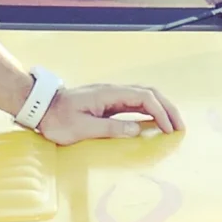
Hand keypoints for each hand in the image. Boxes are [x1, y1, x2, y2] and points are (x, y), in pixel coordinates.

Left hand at [32, 83, 183, 144]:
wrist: (41, 109)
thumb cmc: (58, 120)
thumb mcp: (83, 128)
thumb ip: (111, 129)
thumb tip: (137, 130)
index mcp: (109, 94)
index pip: (144, 98)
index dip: (160, 112)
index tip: (169, 129)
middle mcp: (113, 91)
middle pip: (150, 93)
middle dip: (168, 108)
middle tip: (180, 127)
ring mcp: (112, 95)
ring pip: (145, 96)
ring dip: (161, 108)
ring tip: (173, 125)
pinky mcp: (109, 102)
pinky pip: (136, 103)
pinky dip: (151, 111)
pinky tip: (155, 122)